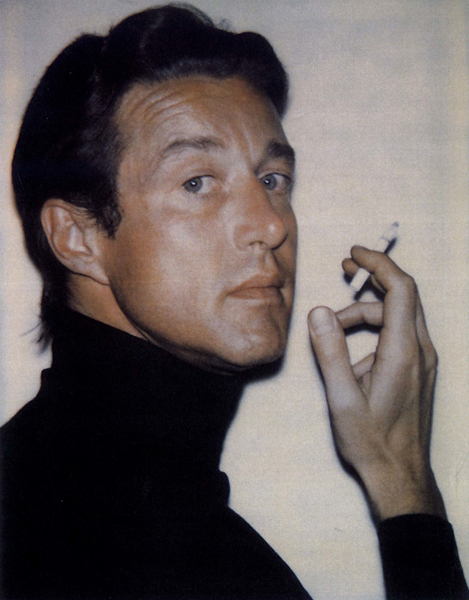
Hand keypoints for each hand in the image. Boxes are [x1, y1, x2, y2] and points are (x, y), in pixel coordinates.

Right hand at [308, 246, 445, 522]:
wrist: (400, 475)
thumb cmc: (371, 441)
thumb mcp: (342, 399)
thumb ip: (330, 353)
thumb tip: (319, 311)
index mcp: (404, 352)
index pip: (401, 289)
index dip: (379, 264)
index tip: (354, 254)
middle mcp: (420, 350)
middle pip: (401, 297)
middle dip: (373, 279)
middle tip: (344, 270)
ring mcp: (423, 361)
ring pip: (397, 318)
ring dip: (366, 313)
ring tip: (334, 329)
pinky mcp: (418, 370)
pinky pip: (398, 336)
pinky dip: (374, 333)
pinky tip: (352, 359)